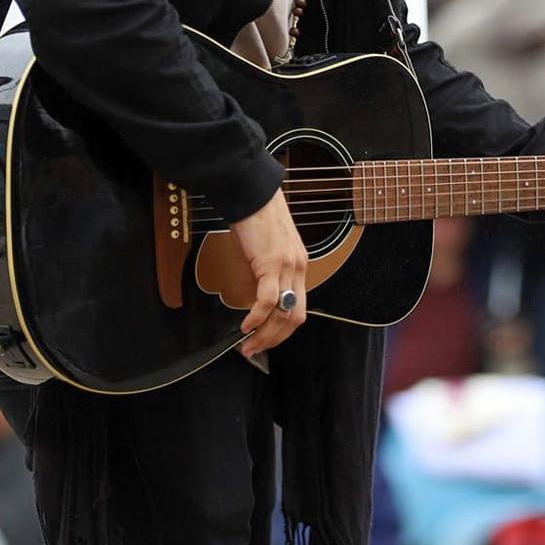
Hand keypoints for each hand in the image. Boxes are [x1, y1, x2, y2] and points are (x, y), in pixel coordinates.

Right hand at [229, 190, 307, 358]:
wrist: (252, 194)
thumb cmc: (255, 218)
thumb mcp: (265, 251)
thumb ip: (264, 274)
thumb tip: (253, 298)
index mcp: (299, 265)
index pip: (298, 308)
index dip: (282, 330)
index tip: (265, 341)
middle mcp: (298, 268)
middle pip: (294, 317)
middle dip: (274, 340)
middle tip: (254, 350)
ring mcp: (288, 266)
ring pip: (283, 313)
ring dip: (265, 335)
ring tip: (248, 345)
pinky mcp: (272, 262)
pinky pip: (267, 299)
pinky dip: (256, 317)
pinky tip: (245, 325)